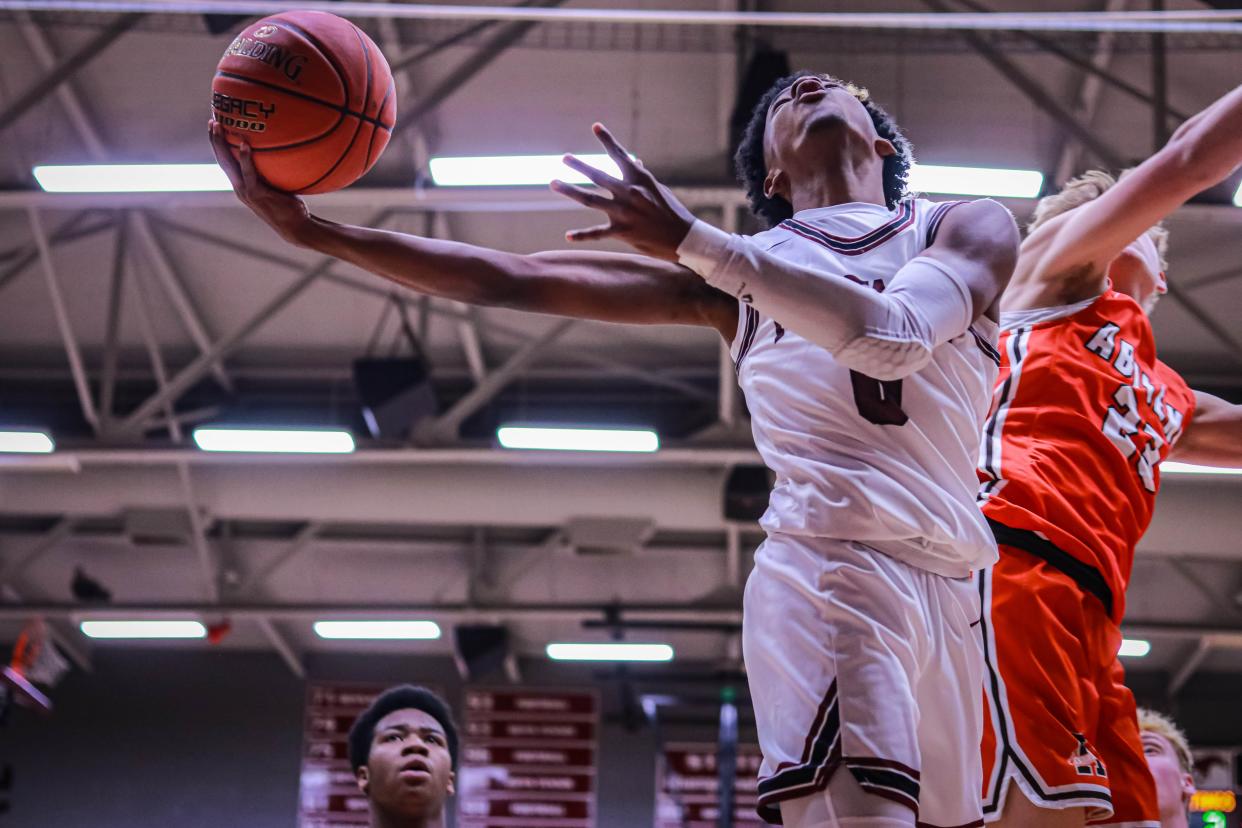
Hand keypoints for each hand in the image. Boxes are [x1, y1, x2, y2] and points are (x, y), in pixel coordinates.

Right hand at [208, 120, 310, 244]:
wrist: (297, 227)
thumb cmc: (292, 207)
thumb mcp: (280, 186)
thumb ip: (275, 172)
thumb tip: (286, 151)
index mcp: (242, 186)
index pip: (226, 163)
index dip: (219, 146)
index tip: (216, 127)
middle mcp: (240, 188)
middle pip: (222, 160)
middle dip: (215, 140)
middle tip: (212, 120)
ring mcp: (247, 192)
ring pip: (228, 164)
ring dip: (222, 144)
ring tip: (220, 125)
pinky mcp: (257, 194)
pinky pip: (248, 172)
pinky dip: (244, 158)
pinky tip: (243, 144)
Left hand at [551, 123, 696, 261]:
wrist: (684, 238)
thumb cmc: (672, 211)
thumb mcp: (658, 189)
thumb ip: (641, 176)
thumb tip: (633, 161)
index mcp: (639, 179)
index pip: (620, 155)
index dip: (607, 140)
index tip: (595, 126)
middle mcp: (629, 192)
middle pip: (598, 176)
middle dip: (579, 166)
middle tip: (565, 158)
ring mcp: (624, 212)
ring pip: (590, 199)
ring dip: (570, 190)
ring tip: (554, 183)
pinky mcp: (622, 232)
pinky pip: (597, 233)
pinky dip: (581, 235)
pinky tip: (568, 236)